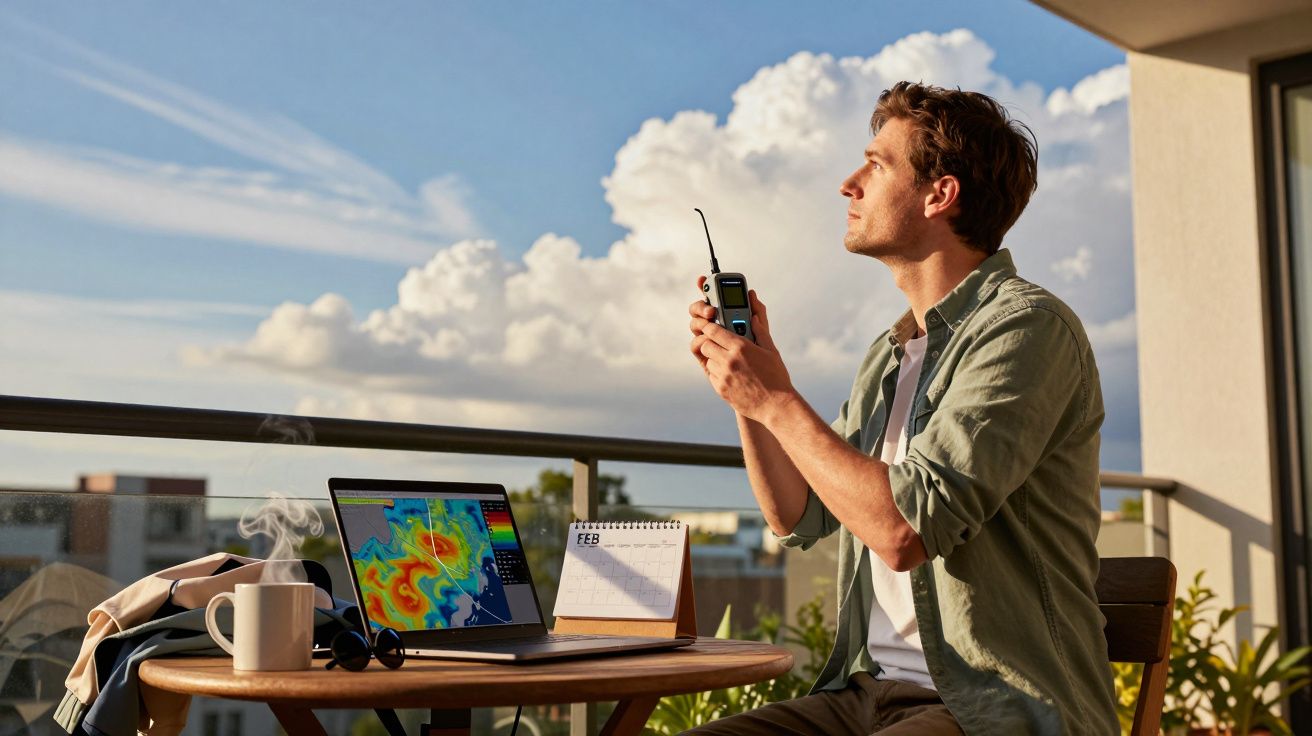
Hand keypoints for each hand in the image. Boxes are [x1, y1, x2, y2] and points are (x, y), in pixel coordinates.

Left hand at [688, 278, 793, 421]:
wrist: (775, 405)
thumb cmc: (777, 377)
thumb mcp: (771, 351)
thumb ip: (760, 332)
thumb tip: (754, 318)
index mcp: (741, 347)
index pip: (713, 330)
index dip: (709, 326)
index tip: (709, 326)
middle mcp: (729, 360)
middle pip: (705, 344)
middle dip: (709, 342)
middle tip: (718, 343)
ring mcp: (723, 376)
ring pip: (708, 360)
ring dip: (714, 358)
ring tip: (728, 361)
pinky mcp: (720, 389)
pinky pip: (711, 375)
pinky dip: (717, 372)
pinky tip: (730, 374)